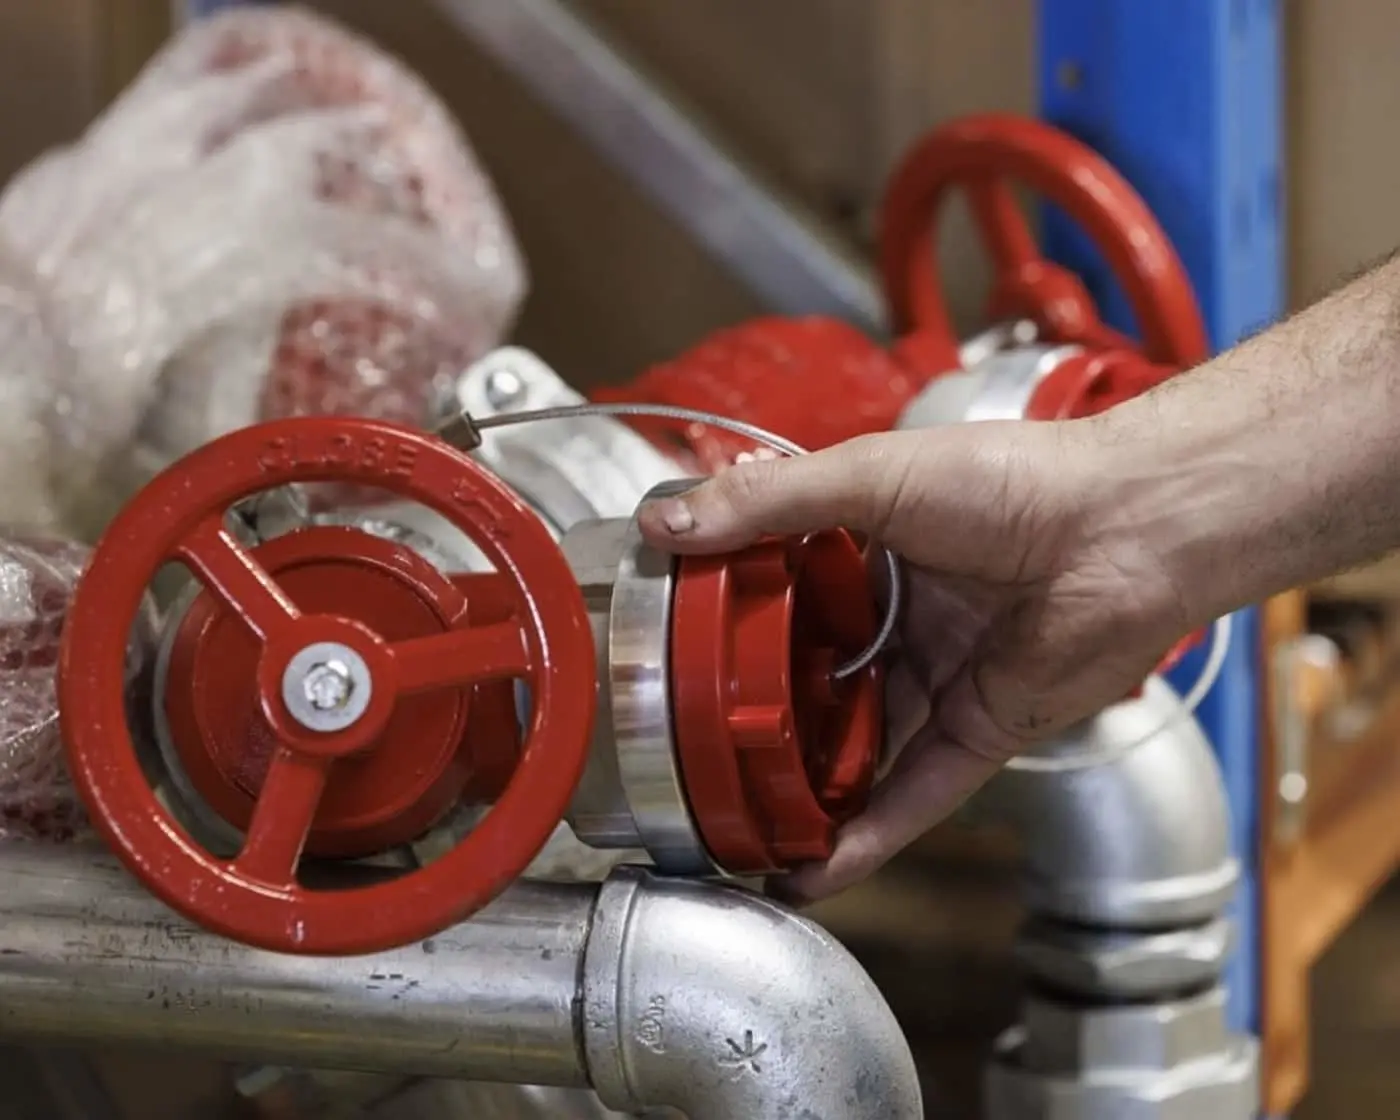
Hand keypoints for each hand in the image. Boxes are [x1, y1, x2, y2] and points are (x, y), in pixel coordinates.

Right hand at [637, 420, 1194, 902]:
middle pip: (811, 685)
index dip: (725, 629)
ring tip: (740, 830)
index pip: (776, 600)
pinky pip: (912, 796)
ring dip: (806, 794)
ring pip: (857, 752)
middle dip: (758, 724)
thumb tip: (666, 522)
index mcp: (867, 555)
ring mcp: (936, 682)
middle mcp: (898, 623)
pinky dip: (867, 838)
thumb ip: (767, 504)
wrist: (1128, 525)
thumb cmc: (1017, 480)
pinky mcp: (977, 734)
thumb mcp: (869, 476)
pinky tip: (812, 868)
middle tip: (691, 758)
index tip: (666, 655)